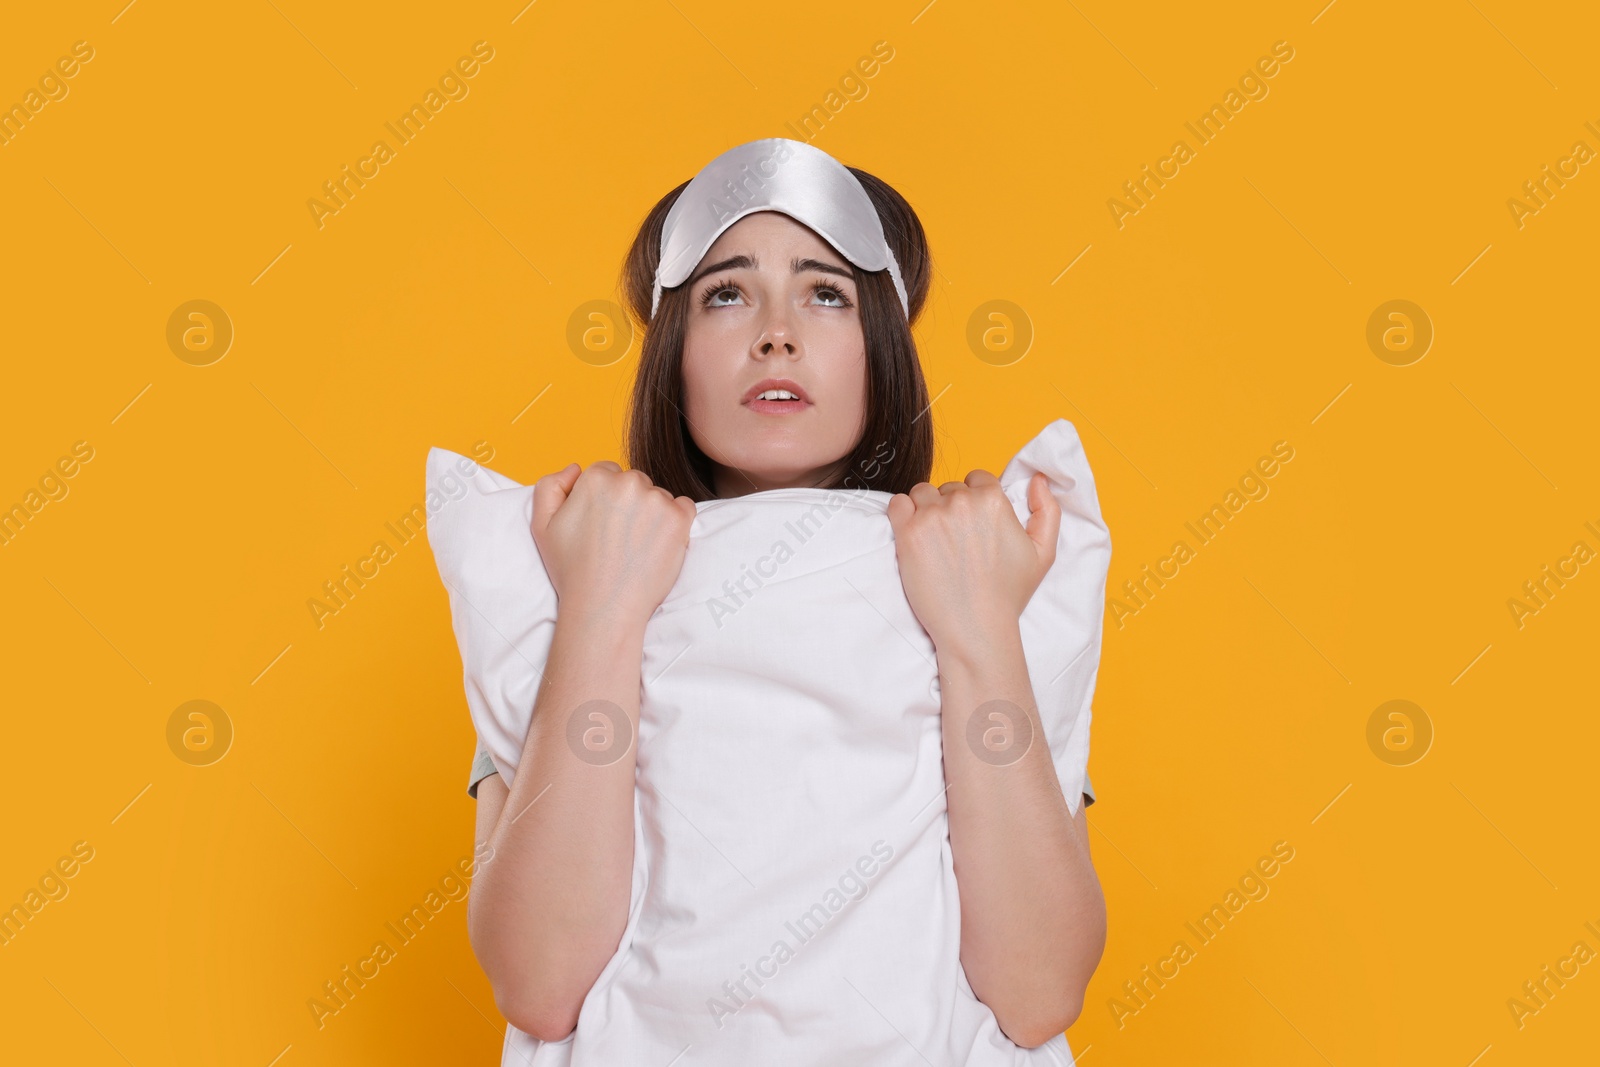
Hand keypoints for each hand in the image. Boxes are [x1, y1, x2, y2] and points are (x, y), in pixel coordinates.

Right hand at [530, 461, 697, 630]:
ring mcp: (657, 500)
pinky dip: (675, 522)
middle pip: (634, 482)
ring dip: (652, 514)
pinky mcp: (679, 519)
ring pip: (658, 496)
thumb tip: (575, 467)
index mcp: (595, 479)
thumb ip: (550, 486)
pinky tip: (657, 544)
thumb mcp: (542, 526)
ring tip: (636, 547)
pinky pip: (684, 507)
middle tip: (618, 539)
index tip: (602, 525)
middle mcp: (628, 483)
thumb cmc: (572, 571)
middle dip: (629, 503)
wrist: (604, 609)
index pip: (607, 472)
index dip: (604, 500)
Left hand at [886, 470, 1059, 653]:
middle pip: (949, 487)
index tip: (973, 526)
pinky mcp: (908, 533)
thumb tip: (1037, 479)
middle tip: (956, 541)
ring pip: (923, 493)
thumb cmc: (1008, 594)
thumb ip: (1047, 510)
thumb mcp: (1043, 553)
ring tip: (935, 541)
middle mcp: (962, 503)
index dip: (975, 500)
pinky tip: (914, 535)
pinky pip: (898, 504)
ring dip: (926, 510)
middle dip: (951, 507)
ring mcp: (932, 516)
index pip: (977, 478)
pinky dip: (903, 514)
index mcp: (993, 500)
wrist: (976, 628)